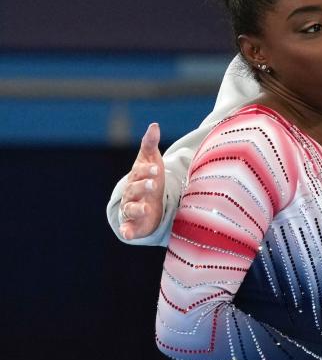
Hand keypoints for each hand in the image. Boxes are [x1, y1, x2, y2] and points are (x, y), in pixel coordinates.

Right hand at [119, 123, 164, 239]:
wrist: (145, 201)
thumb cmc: (150, 179)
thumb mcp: (151, 161)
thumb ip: (150, 144)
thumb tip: (154, 125)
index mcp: (137, 177)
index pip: (140, 173)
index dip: (147, 171)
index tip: (157, 169)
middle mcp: (132, 193)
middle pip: (135, 189)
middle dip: (143, 186)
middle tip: (154, 184)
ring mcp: (132, 208)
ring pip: (131, 208)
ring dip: (137, 208)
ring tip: (146, 208)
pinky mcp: (133, 224)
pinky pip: (128, 228)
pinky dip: (127, 231)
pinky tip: (127, 235)